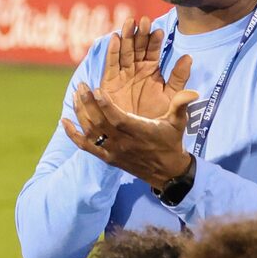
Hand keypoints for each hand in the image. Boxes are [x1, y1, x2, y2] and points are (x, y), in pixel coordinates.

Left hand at [65, 80, 196, 189]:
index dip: (106, 106)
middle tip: (82, 86)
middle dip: (88, 104)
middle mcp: (123, 143)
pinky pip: (86, 147)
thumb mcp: (178, 123)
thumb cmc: (171, 142)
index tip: (97, 90)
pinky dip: (73, 135)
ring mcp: (113, 151)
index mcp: (140, 132)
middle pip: (100, 124)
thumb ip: (180, 105)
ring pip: (91, 133)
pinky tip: (64, 121)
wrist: (167, 172)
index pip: (118, 119)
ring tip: (75, 95)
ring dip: (80, 114)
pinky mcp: (107, 158)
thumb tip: (193, 92)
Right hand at [97, 20, 195, 124]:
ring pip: (124, 51)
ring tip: (130, 23)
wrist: (143, 139)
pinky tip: (115, 39)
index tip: (159, 30)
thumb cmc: (158, 118)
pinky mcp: (109, 82)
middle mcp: (136, 70)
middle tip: (144, 21)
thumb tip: (189, 57)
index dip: (155, 40)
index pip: (153, 51)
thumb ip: (179, 78)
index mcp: (151, 71)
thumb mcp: (171, 97)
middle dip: (140, 33)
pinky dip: (112, 52)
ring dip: (126, 37)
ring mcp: (122, 75)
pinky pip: (110, 64)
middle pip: (137, 47)